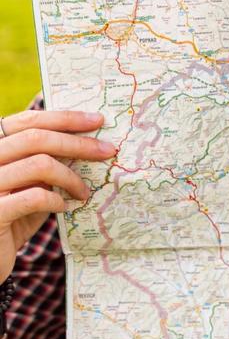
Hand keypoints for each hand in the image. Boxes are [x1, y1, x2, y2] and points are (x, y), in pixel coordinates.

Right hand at [0, 110, 115, 280]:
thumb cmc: (11, 220)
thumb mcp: (29, 188)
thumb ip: (46, 166)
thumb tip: (89, 144)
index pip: (26, 122)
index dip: (63, 118)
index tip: (97, 120)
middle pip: (36, 138)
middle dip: (78, 143)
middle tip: (108, 151)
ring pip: (39, 164)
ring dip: (71, 176)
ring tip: (84, 192)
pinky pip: (34, 197)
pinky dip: (56, 200)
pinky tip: (64, 207)